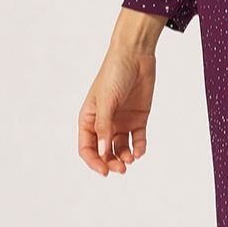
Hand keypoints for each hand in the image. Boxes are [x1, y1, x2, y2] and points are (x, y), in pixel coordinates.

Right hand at [78, 43, 156, 176]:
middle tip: (122, 169)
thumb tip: (103, 153)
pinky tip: (140, 151)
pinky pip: (137, 139)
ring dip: (125, 157)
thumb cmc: (114, 73)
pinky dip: (139, 148)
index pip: (87, 147)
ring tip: (132, 159)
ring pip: (121, 148)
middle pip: (105, 151)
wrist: (135, 55)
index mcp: (89, 118)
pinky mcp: (138, 118)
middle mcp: (104, 122)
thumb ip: (104, 127)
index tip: (104, 171)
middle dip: (111, 162)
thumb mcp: (106, 101)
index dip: (94, 161)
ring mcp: (121, 121)